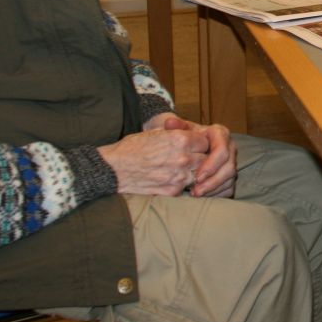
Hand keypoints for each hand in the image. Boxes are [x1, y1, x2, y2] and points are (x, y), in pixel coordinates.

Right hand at [100, 114, 235, 197]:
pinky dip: (184, 184)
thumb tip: (187, 130)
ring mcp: (179, 176)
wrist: (114, 169)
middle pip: (207, 158)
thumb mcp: (155, 132)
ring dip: (196, 172)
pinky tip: (175, 179)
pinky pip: (187, 187)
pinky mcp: (173, 191)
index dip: (200, 143)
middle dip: (202, 158)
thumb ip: (175, 131)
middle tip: (193, 158)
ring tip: (185, 169)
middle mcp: (183, 158)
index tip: (196, 145)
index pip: (205, 141)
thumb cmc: (132, 147)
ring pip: (200, 174)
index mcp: (180, 139)